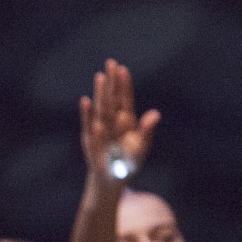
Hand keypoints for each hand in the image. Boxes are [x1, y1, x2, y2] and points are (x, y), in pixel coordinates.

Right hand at [78, 58, 158, 181]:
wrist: (112, 179)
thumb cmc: (129, 162)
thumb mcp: (141, 147)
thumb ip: (147, 131)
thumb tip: (155, 114)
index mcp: (127, 120)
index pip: (125, 99)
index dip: (124, 85)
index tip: (123, 69)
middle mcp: (113, 121)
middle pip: (112, 99)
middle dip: (112, 82)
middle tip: (110, 62)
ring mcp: (101, 129)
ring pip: (101, 108)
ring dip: (101, 93)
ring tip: (100, 77)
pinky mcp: (90, 139)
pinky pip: (88, 124)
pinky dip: (87, 113)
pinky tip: (85, 101)